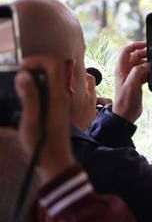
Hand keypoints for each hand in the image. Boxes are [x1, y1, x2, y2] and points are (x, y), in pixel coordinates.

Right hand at [16, 56, 76, 181]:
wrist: (55, 161)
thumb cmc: (41, 143)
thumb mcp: (30, 120)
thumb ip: (29, 96)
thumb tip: (24, 74)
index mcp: (58, 95)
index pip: (54, 65)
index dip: (38, 60)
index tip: (21, 66)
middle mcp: (63, 95)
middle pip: (54, 69)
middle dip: (36, 65)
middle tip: (19, 73)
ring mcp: (62, 101)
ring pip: (52, 78)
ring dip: (37, 75)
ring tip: (19, 83)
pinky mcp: (58, 107)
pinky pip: (50, 88)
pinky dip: (38, 85)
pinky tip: (26, 95)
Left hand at [111, 41, 147, 122]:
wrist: (125, 114)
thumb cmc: (125, 100)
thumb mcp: (131, 84)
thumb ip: (138, 71)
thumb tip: (147, 64)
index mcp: (121, 68)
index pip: (126, 50)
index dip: (136, 45)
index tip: (147, 45)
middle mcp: (126, 70)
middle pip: (135, 55)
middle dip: (145, 53)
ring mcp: (132, 76)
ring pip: (141, 63)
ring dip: (149, 62)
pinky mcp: (137, 82)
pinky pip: (145, 71)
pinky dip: (150, 70)